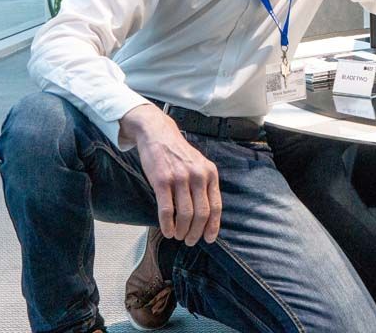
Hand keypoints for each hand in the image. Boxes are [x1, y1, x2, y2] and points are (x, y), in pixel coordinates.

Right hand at [119, 104, 221, 246]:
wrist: (159, 135)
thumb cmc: (179, 155)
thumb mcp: (200, 166)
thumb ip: (204, 186)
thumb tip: (208, 216)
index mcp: (210, 173)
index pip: (216, 206)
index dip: (213, 226)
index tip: (209, 239)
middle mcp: (198, 176)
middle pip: (201, 214)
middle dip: (196, 232)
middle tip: (189, 241)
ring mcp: (180, 178)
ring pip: (185, 214)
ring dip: (181, 231)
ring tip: (177, 236)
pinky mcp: (162, 181)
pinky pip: (166, 210)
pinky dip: (167, 225)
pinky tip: (166, 231)